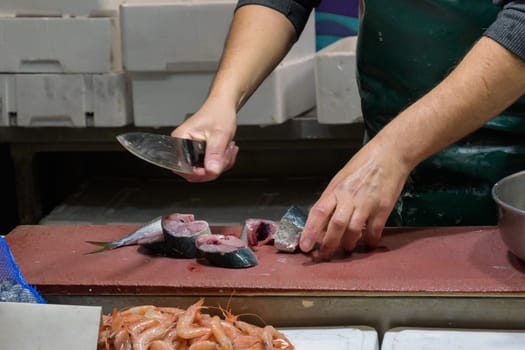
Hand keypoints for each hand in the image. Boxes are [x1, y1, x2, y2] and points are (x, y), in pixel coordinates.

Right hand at [170, 97, 238, 181]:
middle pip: (193, 173)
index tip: (212, 170)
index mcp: (180, 140)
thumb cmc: (219, 113)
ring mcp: (191, 151)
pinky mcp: (199, 154)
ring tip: (227, 149)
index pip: (182, 167)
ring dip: (220, 164)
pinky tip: (226, 150)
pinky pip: (210, 167)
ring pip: (204, 172)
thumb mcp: (219, 134)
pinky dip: (222, 162)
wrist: (224, 106)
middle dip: (213, 168)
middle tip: (224, 156)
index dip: (197, 173)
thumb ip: (215, 154)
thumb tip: (211, 171)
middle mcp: (182, 147)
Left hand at [299, 139, 410, 260]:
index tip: (304, 246)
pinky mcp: (383, 208)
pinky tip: (368, 243)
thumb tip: (320, 220)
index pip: (318, 212)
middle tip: (323, 256)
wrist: (390, 154)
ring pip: (353, 231)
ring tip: (346, 248)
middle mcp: (349, 197)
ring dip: (348, 244)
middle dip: (328, 244)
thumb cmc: (362, 165)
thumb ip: (331, 199)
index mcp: (335, 190)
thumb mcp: (340, 179)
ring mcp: (366, 203)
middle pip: (335, 225)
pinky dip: (370, 240)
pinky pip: (374, 230)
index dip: (310, 231)